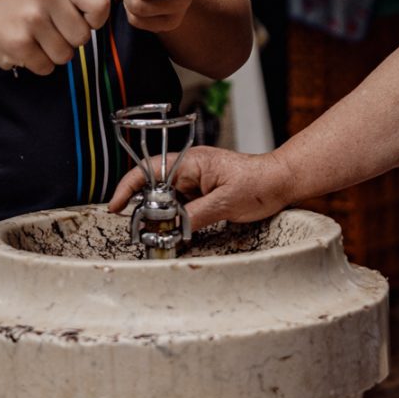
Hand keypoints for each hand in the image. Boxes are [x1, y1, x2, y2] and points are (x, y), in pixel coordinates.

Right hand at [0, 0, 113, 73]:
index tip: (79, 19)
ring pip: (65, 56)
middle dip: (69, 41)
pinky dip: (37, 64)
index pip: (101, 4)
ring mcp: (30, 19)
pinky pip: (47, 68)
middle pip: (83, 37)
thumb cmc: (24, 7)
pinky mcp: (17, 44)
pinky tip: (24, 49)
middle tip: (48, 30)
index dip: (95, 20)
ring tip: (35, 39)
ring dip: (53, 55)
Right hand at [108, 145, 296, 230]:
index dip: (127, 188)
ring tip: (157, 234)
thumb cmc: (260, 183)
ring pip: (167, 198)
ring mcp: (197, 180)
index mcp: (191, 162)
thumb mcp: (225, 203)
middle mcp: (190, 169)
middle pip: (154, 187)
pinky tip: (175, 231)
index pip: (149, 170)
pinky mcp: (204, 191)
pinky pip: (182, 204)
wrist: (283, 180)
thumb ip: (195, 216)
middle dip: (144, 208)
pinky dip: (176, 218)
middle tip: (140, 231)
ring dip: (161, 215)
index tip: (115, 207)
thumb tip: (172, 228)